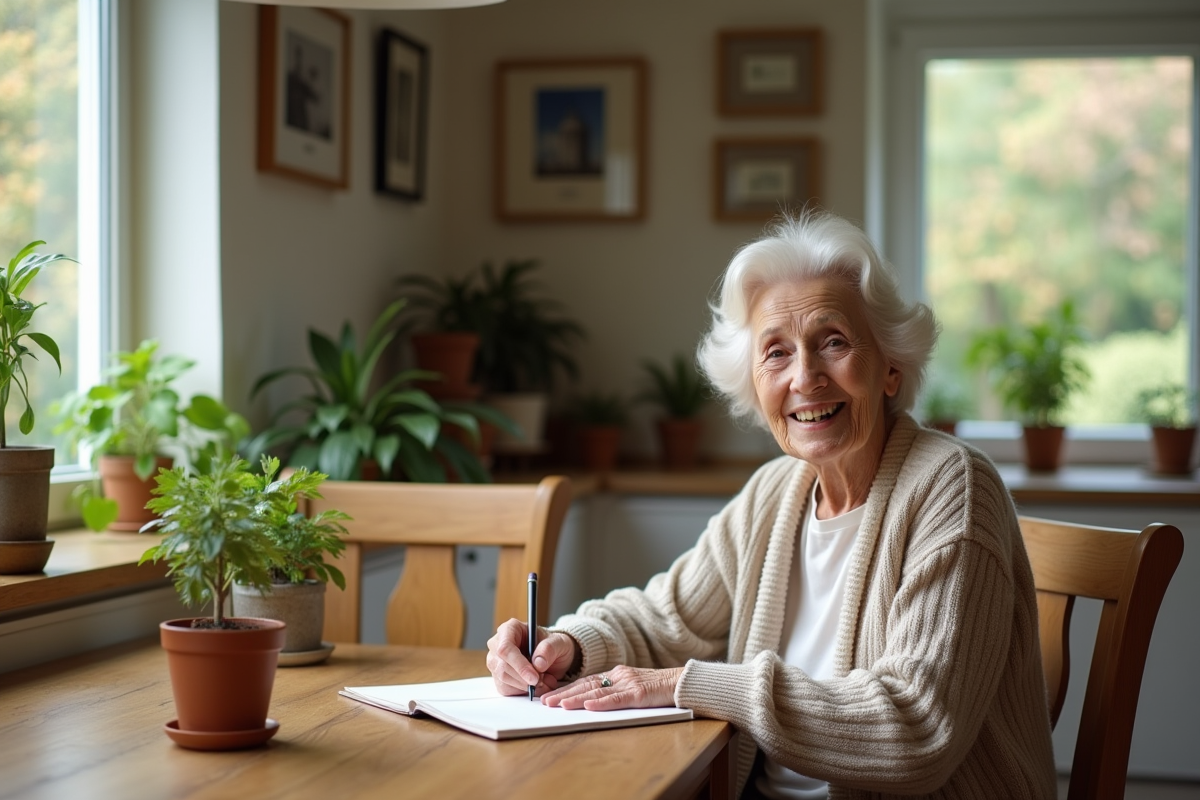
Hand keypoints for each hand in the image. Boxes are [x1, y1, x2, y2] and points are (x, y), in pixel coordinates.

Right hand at [486, 618, 577, 696]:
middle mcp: (498, 644)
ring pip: (503, 680)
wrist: (554, 657)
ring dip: (525, 686)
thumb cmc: (553, 645)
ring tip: (544, 680)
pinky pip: (506, 689)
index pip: (505, 648)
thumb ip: (549, 649)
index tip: (534, 678)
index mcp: (510, 629)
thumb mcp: (559, 643)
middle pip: (502, 667)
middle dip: (524, 678)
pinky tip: (535, 685)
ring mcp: (496, 661)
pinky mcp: (498, 677)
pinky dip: (522, 691)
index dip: (519, 665)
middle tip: (543, 680)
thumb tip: (538, 664)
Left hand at [541, 665, 683, 710]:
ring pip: (598, 691)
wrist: (683, 683)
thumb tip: (591, 702)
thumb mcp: (633, 687)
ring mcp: (629, 683)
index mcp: (616, 674)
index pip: (586, 681)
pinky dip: (602, 703)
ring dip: (576, 698)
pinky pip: (618, 699)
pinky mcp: (640, 694)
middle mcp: (619, 676)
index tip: (549, 695)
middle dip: (564, 693)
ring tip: (559, 705)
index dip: (567, 688)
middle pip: (587, 684)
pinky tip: (589, 706)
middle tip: (544, 701)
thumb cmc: (659, 689)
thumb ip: (615, 691)